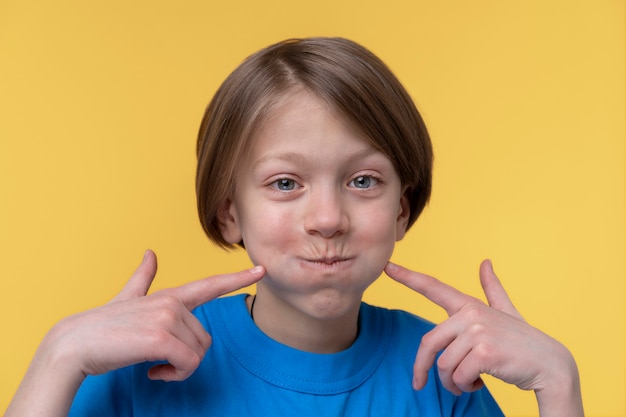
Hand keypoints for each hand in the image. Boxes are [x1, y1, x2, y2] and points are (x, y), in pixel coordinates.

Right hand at [49, 250, 264, 381]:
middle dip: (186, 358)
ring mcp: (167, 318)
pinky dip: (173, 375)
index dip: (236, 278)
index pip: (209, 284)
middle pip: (204, 339)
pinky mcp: (160, 337)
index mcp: (169, 296)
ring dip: (178, 369)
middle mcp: (172, 303)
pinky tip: (152, 372)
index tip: (261, 270)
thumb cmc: (102, 327)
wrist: (72, 345)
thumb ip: (143, 278)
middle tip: (160, 362)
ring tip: (154, 365)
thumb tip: (150, 253)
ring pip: (197, 354)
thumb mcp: (127, 298)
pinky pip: (187, 364)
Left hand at [384, 260, 582, 415]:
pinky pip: (458, 376)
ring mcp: (478, 331)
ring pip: (444, 365)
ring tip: (467, 383)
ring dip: (452, 382)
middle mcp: (471, 314)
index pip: (434, 287)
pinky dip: (465, 387)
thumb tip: (485, 262)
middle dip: (423, 369)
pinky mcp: (484, 351)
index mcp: (470, 306)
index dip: (408, 277)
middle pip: (429, 344)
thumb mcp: (505, 312)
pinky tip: (478, 384)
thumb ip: (492, 289)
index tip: (387, 266)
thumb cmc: (523, 341)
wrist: (551, 365)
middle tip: (421, 384)